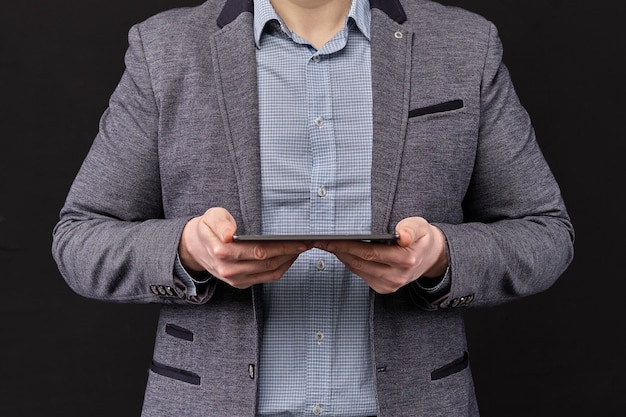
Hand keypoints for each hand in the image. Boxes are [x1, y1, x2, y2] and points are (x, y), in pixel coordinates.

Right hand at [178, 207, 310, 288]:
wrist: (195, 248)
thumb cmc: (207, 229)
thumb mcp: (210, 217)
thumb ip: (220, 223)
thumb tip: (229, 233)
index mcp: (221, 252)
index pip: (259, 251)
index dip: (281, 247)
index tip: (299, 240)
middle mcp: (229, 270)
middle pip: (268, 263)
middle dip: (291, 252)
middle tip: (308, 242)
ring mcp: (236, 279)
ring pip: (270, 273)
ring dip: (289, 261)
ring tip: (302, 248)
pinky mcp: (241, 284)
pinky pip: (267, 278)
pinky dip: (281, 268)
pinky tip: (290, 256)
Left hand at [313, 217, 447, 293]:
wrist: (431, 257)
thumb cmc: (422, 238)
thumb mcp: (421, 227)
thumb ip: (411, 229)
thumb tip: (403, 236)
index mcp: (405, 259)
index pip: (370, 252)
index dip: (347, 246)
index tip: (330, 240)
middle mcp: (396, 276)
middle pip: (359, 262)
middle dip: (338, 251)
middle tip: (319, 240)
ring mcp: (389, 285)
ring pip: (357, 269)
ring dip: (340, 257)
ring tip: (326, 244)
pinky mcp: (383, 288)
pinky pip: (361, 274)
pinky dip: (349, 263)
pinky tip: (341, 253)